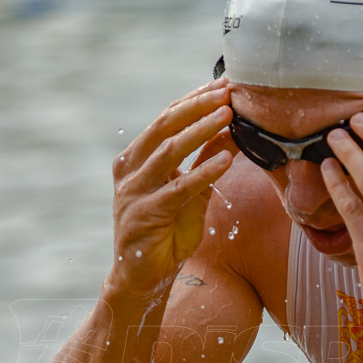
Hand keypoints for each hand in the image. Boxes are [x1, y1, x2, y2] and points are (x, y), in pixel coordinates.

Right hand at [110, 78, 235, 295]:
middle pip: (164, 125)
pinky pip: (177, 188)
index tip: (224, 84)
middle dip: (197, 106)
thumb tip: (232, 130)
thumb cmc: (167, 235)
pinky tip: (226, 161)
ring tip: (228, 116)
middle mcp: (130, 169)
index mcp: (138, 158)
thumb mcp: (192, 192)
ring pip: (168, 150)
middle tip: (227, 91)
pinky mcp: (143, 214)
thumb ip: (206, 162)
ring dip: (201, 130)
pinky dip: (203, 172)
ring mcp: (133, 191)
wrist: (143, 279)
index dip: (195, 99)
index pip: (167, 118)